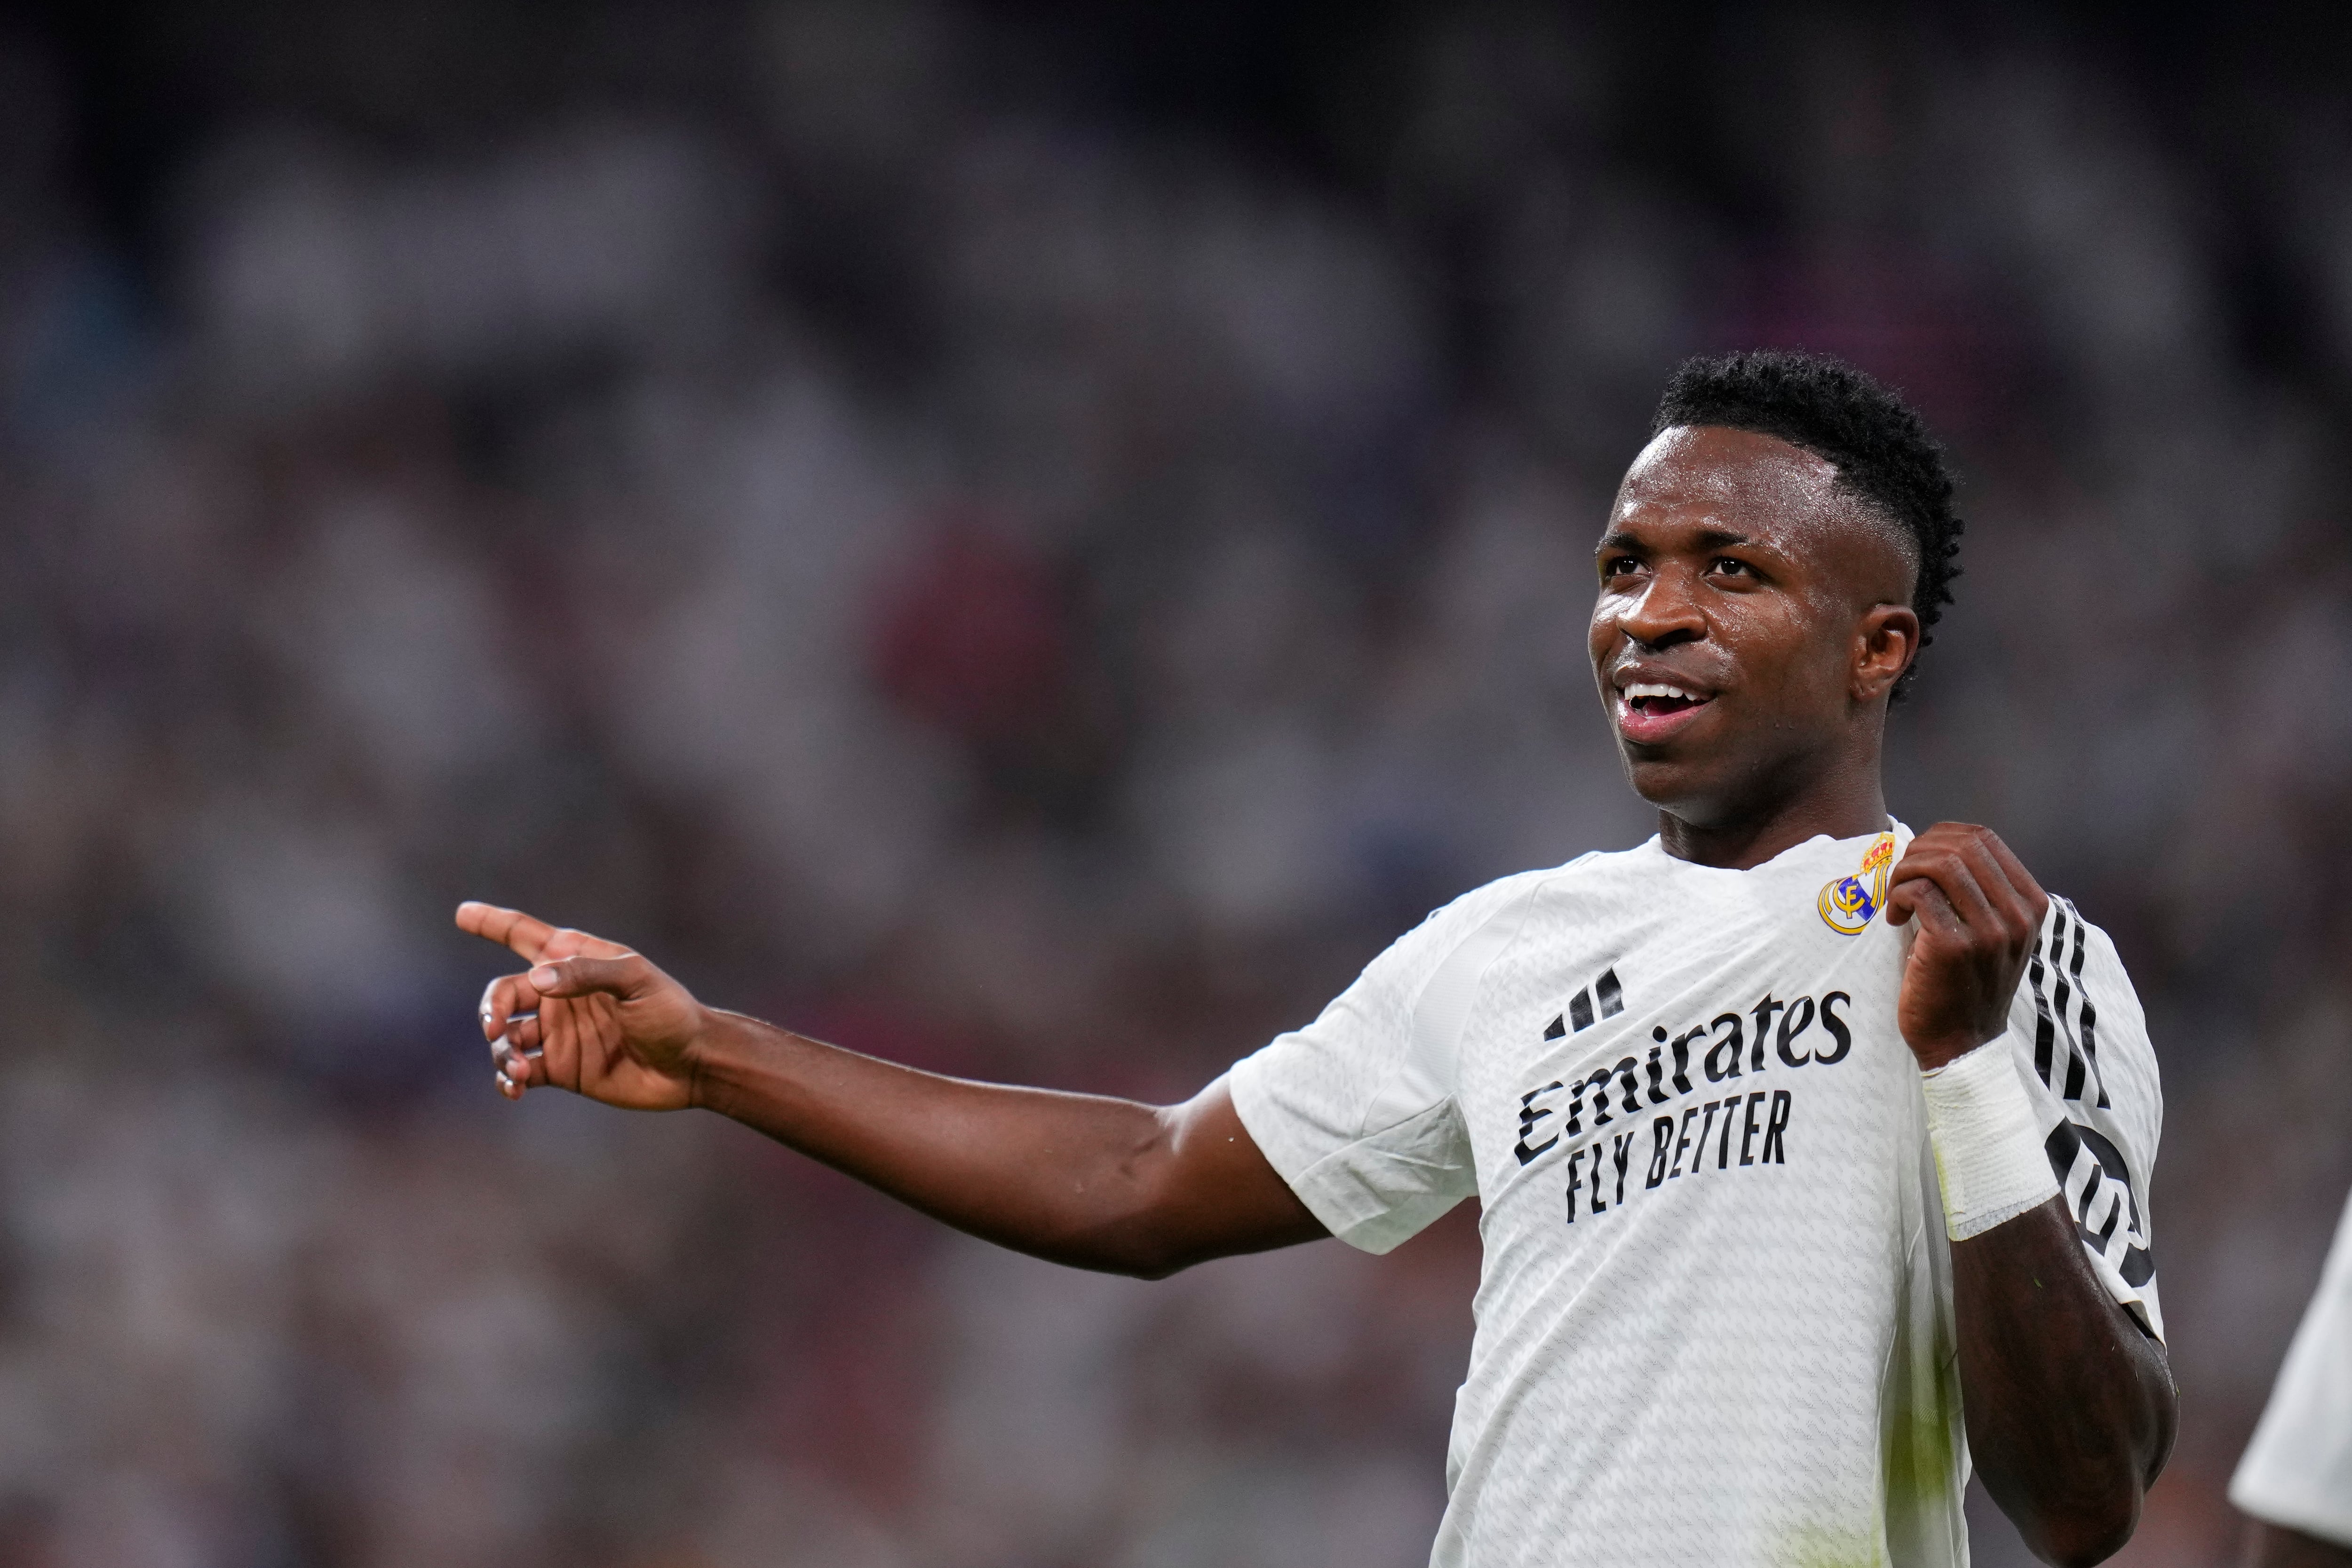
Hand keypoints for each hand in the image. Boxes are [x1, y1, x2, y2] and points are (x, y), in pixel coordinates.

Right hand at [457, 902, 708, 1109]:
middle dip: (491, 1009)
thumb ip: (586, 974)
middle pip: (504, 994)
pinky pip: (519, 1071)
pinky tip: (514, 1086)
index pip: (524, 936)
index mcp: (575, 961)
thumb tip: (536, 977)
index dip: (493, 923)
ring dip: (501, 1051)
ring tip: (519, 1069)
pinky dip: (507, 1079)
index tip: (463, 913)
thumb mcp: (636, 981)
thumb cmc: (671, 1012)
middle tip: (495, 1028)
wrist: (692, 1064)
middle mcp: (559, 995)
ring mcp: (558, 1033)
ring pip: (506, 1037)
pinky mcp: (561, 1068)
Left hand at [1885, 824, 2048, 1069]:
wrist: (1962, 1043)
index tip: (1919, 862)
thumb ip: (1978, 891)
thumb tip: (1933, 845)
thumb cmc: (1966, 982)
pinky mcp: (1955, 946)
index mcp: (2030, 904)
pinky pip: (1920, 892)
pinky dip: (1898, 896)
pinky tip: (1895, 918)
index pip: (1983, 839)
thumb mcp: (1990, 932)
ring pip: (1941, 863)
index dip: (1940, 837)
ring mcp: (1990, 931)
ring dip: (1906, 872)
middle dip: (1919, 852)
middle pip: (1961, 845)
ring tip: (1897, 897)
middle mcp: (2017, 915)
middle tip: (1901, 878)